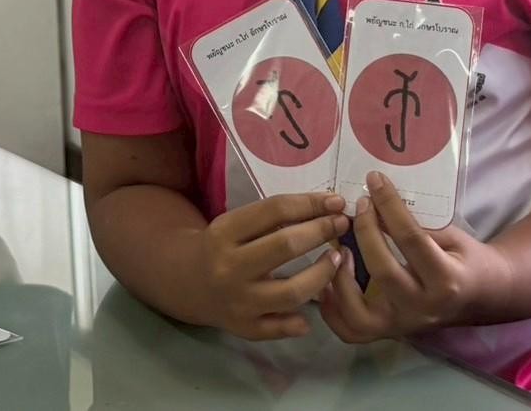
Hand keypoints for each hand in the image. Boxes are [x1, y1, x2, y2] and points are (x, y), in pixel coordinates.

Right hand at [196, 192, 349, 340]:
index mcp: (224, 232)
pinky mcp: (244, 328)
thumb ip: (273, 217)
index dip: (310, 204)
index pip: (274, 211)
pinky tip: (314, 307)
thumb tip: (327, 207)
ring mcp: (238, 300)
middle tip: (342, 224)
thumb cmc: (222, 246)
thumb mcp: (236, 223)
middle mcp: (229, 266)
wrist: (188, 282)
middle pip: (285, 245)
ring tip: (336, 260)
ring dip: (322, 274)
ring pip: (291, 292)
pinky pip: (281, 327)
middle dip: (321, 231)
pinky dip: (300, 320)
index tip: (336, 202)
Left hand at [320, 171, 512, 342]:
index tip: (375, 180)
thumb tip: (374, 202)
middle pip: (383, 271)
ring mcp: (403, 325)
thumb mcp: (450, 236)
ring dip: (340, 278)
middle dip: (365, 231)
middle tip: (359, 205)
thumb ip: (416, 226)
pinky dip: (332, 307)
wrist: (482, 296)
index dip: (390, 205)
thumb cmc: (465, 259)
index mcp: (446, 280)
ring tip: (339, 249)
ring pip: (359, 314)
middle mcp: (423, 308)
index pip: (411, 239)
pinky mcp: (388, 332)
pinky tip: (329, 277)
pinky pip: (350, 330)